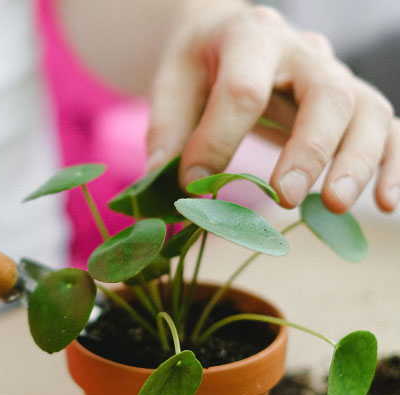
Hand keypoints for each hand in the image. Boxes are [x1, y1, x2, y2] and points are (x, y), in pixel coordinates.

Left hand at [146, 3, 398, 212]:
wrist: (229, 39)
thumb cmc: (200, 68)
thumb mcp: (172, 87)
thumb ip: (169, 134)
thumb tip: (172, 187)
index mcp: (250, 37)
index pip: (243, 89)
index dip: (218, 141)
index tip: (192, 184)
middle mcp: (303, 52)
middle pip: (325, 94)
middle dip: (308, 150)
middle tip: (284, 196)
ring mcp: (334, 76)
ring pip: (365, 111)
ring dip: (357, 161)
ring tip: (333, 205)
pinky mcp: (351, 103)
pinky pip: (389, 129)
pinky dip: (393, 165)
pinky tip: (385, 204)